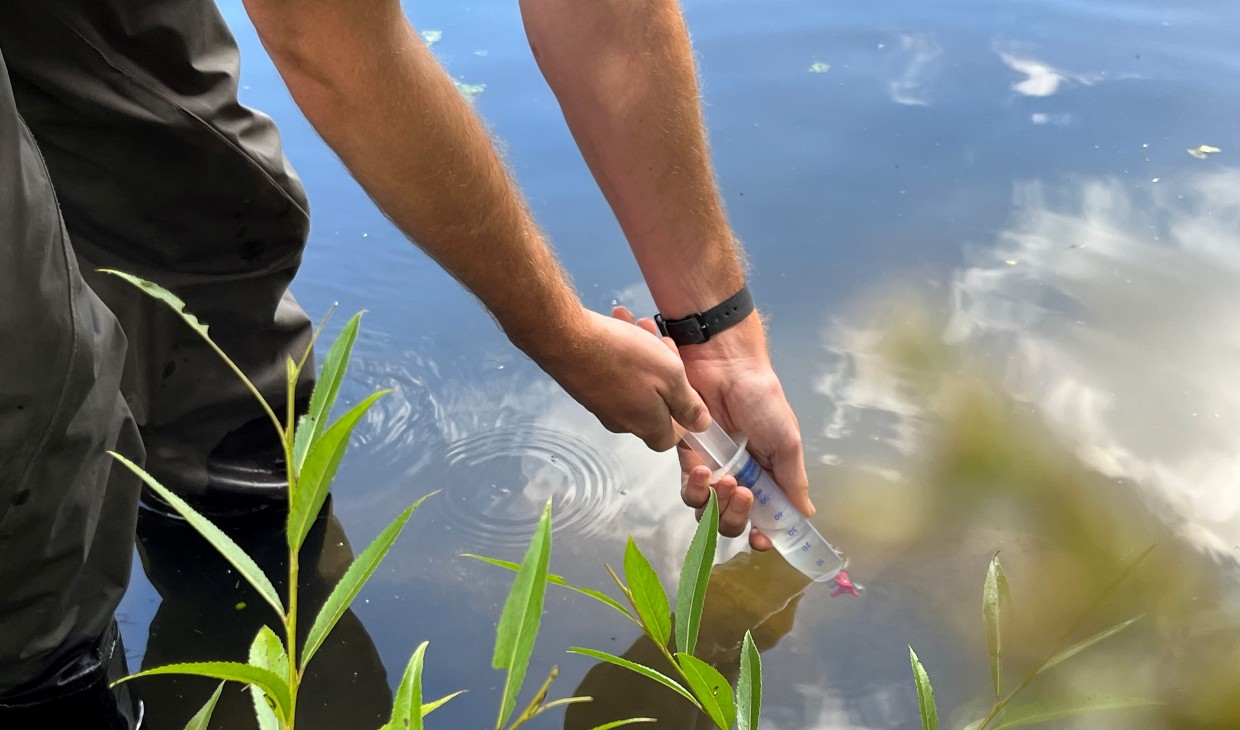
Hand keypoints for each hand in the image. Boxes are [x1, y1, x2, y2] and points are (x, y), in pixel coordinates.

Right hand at [536, 307, 710, 450]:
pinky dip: (621, 354)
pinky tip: (620, 326)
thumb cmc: (624, 358)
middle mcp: (622, 422)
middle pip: (653, 405)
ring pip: (634, 383)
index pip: (671, 438)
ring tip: (639, 325)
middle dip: (664, 372)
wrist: (565, 339)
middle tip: (662, 340)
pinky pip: (613, 374)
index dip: (682, 416)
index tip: (685, 387)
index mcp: (646, 426)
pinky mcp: (586, 388)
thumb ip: (688, 403)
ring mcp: (601, 405)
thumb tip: (701, 426)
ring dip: (642, 355)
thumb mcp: (670, 377)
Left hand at [613, 307, 812, 550]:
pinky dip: (696, 487)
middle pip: (731, 520)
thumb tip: (805, 514)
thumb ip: (792, 479)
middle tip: (744, 495)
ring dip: (716, 505)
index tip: (762, 540)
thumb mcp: (786, 439)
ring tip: (725, 482)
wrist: (726, 366)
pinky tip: (705, 472)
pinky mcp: (687, 456)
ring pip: (706, 510)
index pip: (763, 516)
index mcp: (766, 475)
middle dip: (737, 518)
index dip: (763, 533)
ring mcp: (712, 468)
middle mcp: (738, 477)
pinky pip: (687, 486)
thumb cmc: (762, 399)